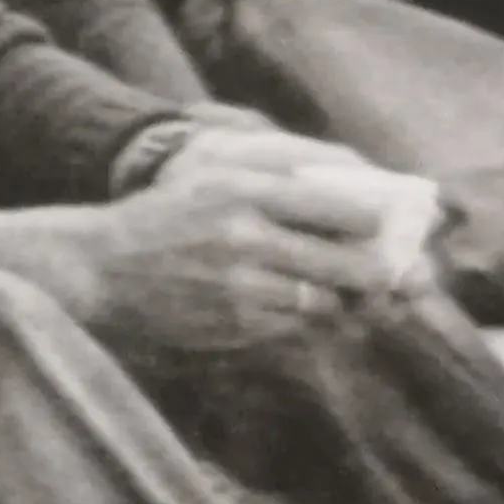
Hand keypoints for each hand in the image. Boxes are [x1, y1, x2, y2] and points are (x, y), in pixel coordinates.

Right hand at [98, 123, 441, 352]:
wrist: (99, 270)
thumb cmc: (167, 218)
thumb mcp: (216, 177)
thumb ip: (282, 176)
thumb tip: (361, 184)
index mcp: (245, 188)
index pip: (341, 203)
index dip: (384, 218)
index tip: (404, 223)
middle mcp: (245, 235)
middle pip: (348, 260)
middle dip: (382, 269)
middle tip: (399, 270)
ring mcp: (240, 287)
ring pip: (326, 299)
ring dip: (346, 298)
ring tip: (353, 290)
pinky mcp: (233, 327)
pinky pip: (296, 326)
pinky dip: (309, 319)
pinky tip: (305, 308)